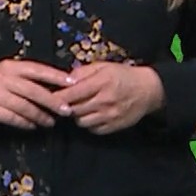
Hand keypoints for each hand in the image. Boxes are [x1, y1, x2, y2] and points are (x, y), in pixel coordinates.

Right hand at [0, 58, 72, 129]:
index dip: (56, 76)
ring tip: (51, 122)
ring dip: (41, 116)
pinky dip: (25, 123)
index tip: (73, 84)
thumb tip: (55, 85)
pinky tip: (33, 126)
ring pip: (25, 106)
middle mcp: (2, 77)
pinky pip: (13, 118)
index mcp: (9, 66)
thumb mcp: (4, 73)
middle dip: (53, 102)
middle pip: (34, 91)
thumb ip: (25, 77)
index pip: (37, 69)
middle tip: (67, 111)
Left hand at [50, 61, 165, 135]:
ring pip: (81, 122)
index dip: (57, 96)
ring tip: (79, 108)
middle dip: (65, 107)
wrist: (148, 90)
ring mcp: (110, 115)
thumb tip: (63, 79)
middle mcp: (105, 100)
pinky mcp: (115, 126)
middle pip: (74, 109)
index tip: (47, 96)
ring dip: (76, 116)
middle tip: (62, 103)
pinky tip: (90, 115)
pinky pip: (93, 129)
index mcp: (101, 83)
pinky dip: (88, 124)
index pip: (72, 94)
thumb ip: (81, 72)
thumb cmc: (122, 76)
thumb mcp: (102, 67)